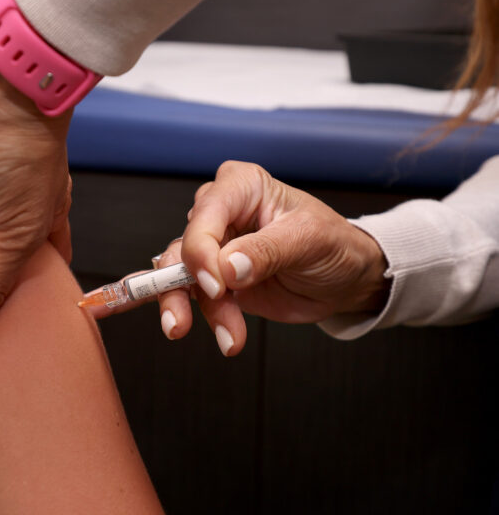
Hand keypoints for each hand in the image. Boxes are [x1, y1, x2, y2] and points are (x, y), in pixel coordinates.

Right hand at [85, 161, 389, 355]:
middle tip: (199, 310)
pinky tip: (226, 336)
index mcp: (242, 187)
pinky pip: (191, 297)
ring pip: (178, 275)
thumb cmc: (333, 245)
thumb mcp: (308, 240)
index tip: (216, 284)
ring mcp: (213, 248)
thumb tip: (228, 266)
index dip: (202, 249)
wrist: (345, 280)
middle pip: (183, 244)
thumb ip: (266, 251)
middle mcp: (220, 213)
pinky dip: (203, 318)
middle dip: (181, 283)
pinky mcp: (213, 279)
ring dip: (193, 309)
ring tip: (229, 336)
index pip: (206, 213)